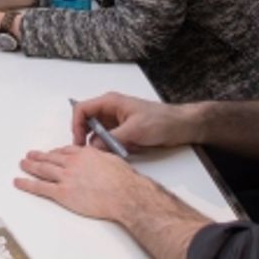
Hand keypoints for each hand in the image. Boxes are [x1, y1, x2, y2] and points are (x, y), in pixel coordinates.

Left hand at [15, 145, 141, 221]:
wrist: (124, 194)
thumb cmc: (123, 180)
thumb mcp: (112, 160)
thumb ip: (100, 158)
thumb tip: (99, 161)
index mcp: (84, 153)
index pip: (65, 150)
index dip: (55, 152)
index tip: (51, 153)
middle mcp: (72, 163)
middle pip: (50, 157)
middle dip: (39, 156)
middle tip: (30, 155)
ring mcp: (66, 177)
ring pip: (43, 169)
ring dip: (30, 166)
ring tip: (22, 164)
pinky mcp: (63, 192)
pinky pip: (40, 187)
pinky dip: (27, 184)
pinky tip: (19, 182)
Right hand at [70, 93, 198, 151]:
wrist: (181, 127)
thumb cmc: (161, 121)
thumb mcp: (135, 130)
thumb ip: (112, 138)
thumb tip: (94, 148)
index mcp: (110, 102)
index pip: (82, 109)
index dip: (76, 125)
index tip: (79, 142)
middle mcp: (110, 111)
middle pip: (87, 122)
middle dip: (86, 138)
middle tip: (88, 153)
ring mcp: (116, 122)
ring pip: (97, 134)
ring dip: (100, 145)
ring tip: (106, 155)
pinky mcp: (123, 133)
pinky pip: (108, 141)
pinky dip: (110, 149)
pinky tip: (118, 154)